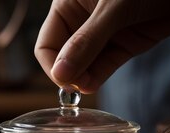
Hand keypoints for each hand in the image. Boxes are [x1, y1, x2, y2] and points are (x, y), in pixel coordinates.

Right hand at [34, 0, 169, 92]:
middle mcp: (81, 21)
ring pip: (82, 65)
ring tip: (86, 87)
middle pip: (62, 57)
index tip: (63, 80)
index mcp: (69, 4)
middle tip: (76, 87)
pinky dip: (96, 79)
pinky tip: (92, 86)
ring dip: (82, 79)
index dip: (52, 63)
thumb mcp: (113, 9)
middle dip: (67, 73)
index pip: (47, 42)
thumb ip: (87, 42)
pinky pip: (102, 68)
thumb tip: (61, 74)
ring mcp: (102, 35)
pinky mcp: (122, 46)